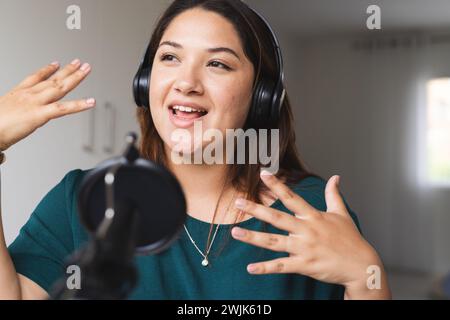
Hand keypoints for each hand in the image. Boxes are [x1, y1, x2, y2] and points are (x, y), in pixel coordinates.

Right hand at [0, 59, 94, 150]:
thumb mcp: (3, 114)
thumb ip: (14, 114)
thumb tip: (16, 121)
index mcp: (18, 94)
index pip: (35, 77)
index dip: (47, 70)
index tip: (56, 64)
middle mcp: (28, 95)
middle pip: (52, 79)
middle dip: (68, 71)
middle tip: (80, 63)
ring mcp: (35, 103)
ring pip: (60, 87)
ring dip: (76, 78)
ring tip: (86, 69)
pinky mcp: (40, 114)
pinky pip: (64, 108)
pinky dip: (79, 105)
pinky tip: (91, 102)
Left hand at [231, 172, 386, 293]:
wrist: (362, 266)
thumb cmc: (351, 239)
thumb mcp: (342, 214)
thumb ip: (334, 195)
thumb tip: (336, 177)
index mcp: (313, 216)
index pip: (292, 197)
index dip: (277, 185)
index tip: (263, 173)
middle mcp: (307, 230)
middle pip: (277, 218)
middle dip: (256, 209)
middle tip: (237, 202)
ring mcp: (305, 248)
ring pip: (273, 242)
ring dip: (253, 237)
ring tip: (234, 232)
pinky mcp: (305, 265)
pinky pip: (281, 266)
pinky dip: (265, 268)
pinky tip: (250, 268)